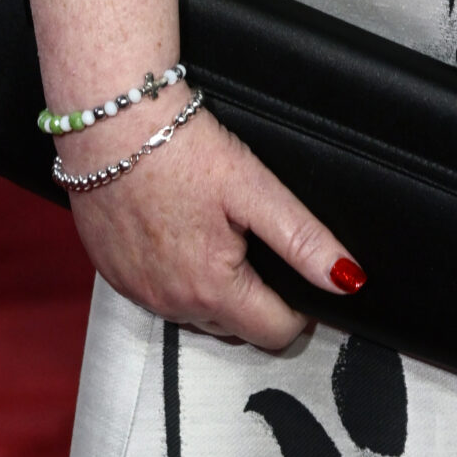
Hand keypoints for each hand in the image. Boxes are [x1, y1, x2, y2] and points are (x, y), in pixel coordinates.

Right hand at [66, 100, 361, 350]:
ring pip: (196, 314)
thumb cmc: (178, 149)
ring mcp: (139, 292)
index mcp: (212, 289)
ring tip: (220, 232)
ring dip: (216, 288)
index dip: (299, 309)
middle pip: (236, 326)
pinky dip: (176, 274)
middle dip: (258, 298)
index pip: (274, 333)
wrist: (111, 123)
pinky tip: (180, 231)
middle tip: (260, 242)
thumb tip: (345, 279)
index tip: (303, 279)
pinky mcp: (114, 275)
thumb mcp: (254, 187)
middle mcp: (171, 303)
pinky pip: (158, 293)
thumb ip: (302, 239)